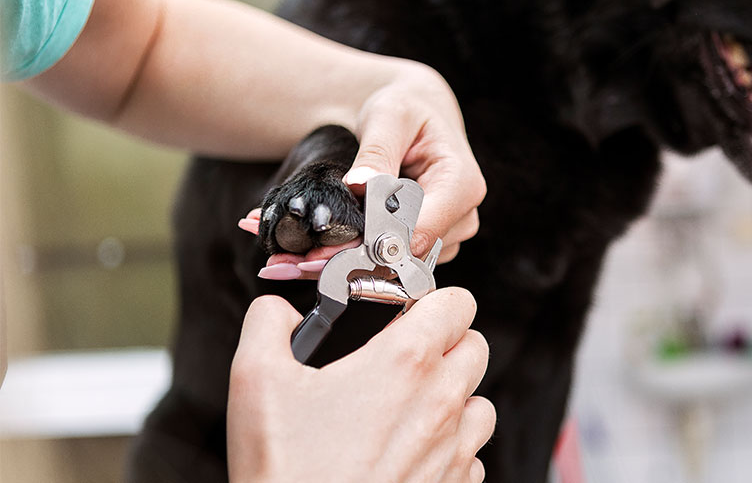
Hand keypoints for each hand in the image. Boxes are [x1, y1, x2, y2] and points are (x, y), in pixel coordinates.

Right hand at [227, 288, 494, 482]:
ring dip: (454, 397)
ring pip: (480, 402)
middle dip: (446, 343)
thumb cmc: (286, 471)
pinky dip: (450, 448)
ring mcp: (454, 450)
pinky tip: (409, 452)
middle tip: (404, 356)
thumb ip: (268, 324)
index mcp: (405, 362)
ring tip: (408, 406)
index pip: (458, 303)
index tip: (410, 311)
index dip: (434, 300)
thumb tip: (279, 311)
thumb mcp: (255, 380)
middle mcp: (441, 403)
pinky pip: (472, 455)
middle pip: (476, 346)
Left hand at [239, 64, 484, 279]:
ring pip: (393, 263)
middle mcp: (462, 217)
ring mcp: (447, 234)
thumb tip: (359, 185)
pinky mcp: (425, 242)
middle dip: (346, 260)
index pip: (418, 230)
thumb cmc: (406, 107)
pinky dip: (351, 258)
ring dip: (343, 263)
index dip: (370, 245)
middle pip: (403, 254)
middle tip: (289, 263)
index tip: (321, 253)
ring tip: (290, 259)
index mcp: (462, 185)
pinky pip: (389, 259)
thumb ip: (376, 152)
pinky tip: (311, 254)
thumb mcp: (389, 117)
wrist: (416, 112)